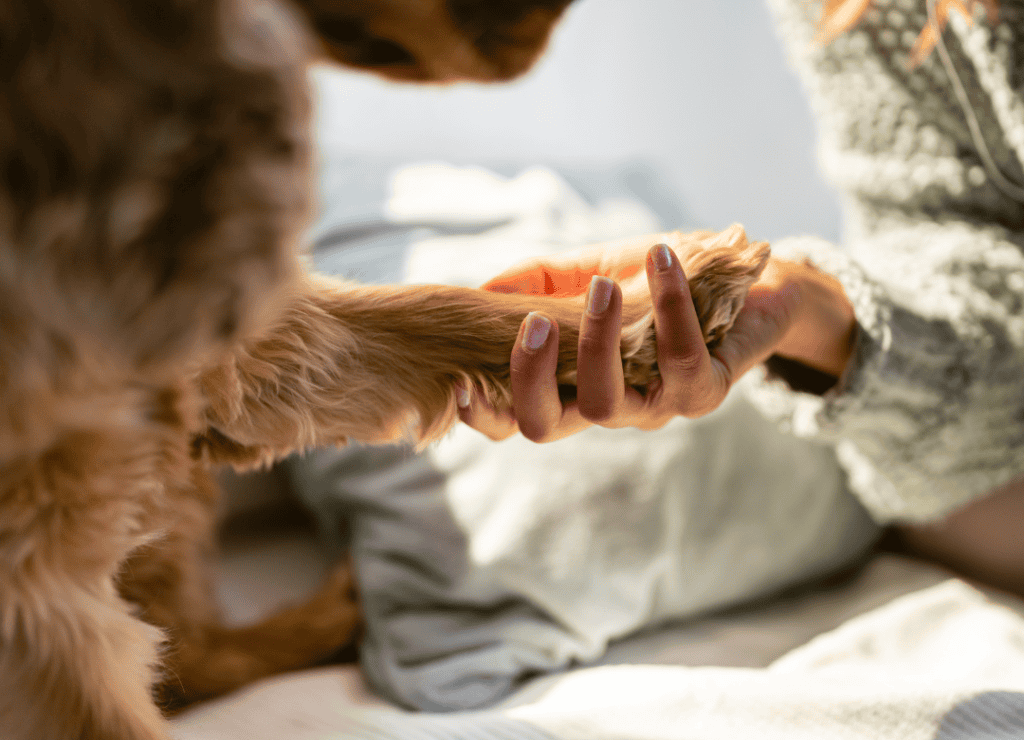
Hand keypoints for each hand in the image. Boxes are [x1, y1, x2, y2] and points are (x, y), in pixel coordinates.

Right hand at [458, 240, 854, 442]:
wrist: (744, 275)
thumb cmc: (652, 278)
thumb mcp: (583, 270)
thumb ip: (534, 281)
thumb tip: (478, 291)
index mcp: (569, 384)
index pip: (514, 418)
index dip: (482, 415)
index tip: (456, 384)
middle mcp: (606, 406)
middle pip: (545, 425)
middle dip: (529, 378)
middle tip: (531, 321)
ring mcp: (654, 406)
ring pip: (606, 402)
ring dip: (598, 341)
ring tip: (603, 285)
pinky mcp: (704, 390)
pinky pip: (679, 359)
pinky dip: (668, 305)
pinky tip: (662, 259)